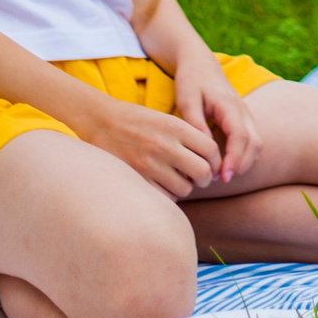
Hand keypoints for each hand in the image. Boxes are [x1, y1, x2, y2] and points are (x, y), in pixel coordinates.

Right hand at [79, 96, 220, 197]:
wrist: (102, 121)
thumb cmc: (139, 121)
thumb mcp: (167, 120)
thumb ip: (190, 137)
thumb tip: (212, 163)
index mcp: (176, 127)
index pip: (211, 149)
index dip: (216, 160)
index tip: (211, 165)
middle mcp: (165, 145)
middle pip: (202, 172)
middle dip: (205, 178)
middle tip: (199, 178)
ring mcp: (150, 164)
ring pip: (185, 188)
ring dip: (185, 187)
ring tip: (177, 180)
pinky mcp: (138, 178)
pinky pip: (165, 197)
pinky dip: (169, 195)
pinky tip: (163, 186)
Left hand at [170, 55, 262, 182]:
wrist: (200, 62)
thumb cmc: (191, 80)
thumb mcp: (187, 100)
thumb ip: (196, 123)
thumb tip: (205, 148)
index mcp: (229, 105)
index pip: (240, 136)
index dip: (234, 158)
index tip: (222, 176)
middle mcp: (243, 110)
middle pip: (255, 142)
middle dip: (242, 164)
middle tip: (221, 179)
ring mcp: (245, 114)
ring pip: (256, 143)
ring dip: (244, 161)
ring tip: (221, 174)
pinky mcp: (242, 118)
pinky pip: (251, 140)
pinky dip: (243, 155)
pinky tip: (224, 163)